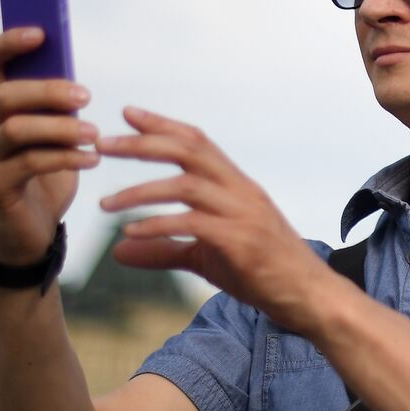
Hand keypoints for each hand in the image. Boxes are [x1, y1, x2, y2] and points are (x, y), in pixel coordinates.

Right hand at [0, 27, 99, 264]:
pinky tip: (93, 160)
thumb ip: (60, 108)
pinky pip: (30, 163)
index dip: (9, 41)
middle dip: (49, 91)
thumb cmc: (47, 172)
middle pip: (7, 94)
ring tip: (96, 136)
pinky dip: (66, 158)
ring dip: (63, 129)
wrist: (30, 228)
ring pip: (18, 129)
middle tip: (87, 97)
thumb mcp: (58, 134)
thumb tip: (78, 85)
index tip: (42, 32)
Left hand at [95, 107, 332, 332]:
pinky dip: (158, 225)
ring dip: (140, 191)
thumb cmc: (262, 272)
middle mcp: (241, 191)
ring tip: (105, 204)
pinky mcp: (241, 241)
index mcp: (237, 185)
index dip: (162, 125)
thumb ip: (163, 249)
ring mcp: (243, 214)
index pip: (198, 142)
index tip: (127, 114)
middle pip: (190, 151)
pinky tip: (131, 234)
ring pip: (187, 185)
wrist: (307, 296)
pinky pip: (193, 224)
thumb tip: (118, 251)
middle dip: (143, 144)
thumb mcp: (205, 257)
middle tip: (102, 144)